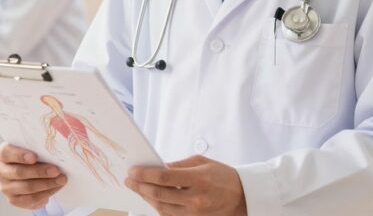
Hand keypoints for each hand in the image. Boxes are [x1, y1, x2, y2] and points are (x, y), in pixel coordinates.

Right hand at [0, 143, 67, 209]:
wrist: (31, 173)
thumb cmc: (32, 156)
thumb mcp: (31, 148)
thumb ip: (37, 147)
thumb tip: (53, 151)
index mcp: (2, 154)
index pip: (6, 153)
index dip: (20, 155)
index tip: (34, 157)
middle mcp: (0, 171)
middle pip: (19, 172)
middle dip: (40, 172)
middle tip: (56, 170)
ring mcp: (6, 187)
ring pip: (26, 187)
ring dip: (46, 184)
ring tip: (61, 179)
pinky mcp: (14, 200)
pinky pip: (31, 199)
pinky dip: (46, 193)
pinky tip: (55, 187)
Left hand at [126, 155, 246, 215]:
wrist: (243, 197)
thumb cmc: (222, 176)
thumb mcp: (202, 162)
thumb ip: (179, 165)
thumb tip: (158, 167)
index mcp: (198, 179)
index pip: (164, 177)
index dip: (145, 174)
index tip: (133, 171)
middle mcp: (195, 199)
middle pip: (159, 194)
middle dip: (140, 187)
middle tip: (129, 180)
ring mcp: (195, 213)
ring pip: (162, 208)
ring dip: (146, 198)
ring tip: (137, 188)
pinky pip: (170, 215)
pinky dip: (158, 207)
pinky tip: (151, 199)